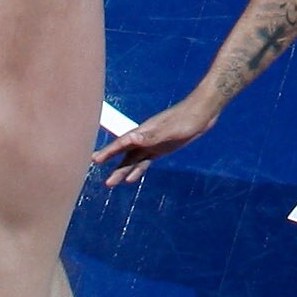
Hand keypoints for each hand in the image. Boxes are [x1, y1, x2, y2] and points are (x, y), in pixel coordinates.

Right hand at [91, 93, 218, 185]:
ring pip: (133, 159)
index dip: (108, 152)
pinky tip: (132, 179)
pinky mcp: (161, 148)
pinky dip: (137, 170)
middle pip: (124, 154)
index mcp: (144, 131)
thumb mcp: (170, 130)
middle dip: (112, 165)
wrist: (202, 113)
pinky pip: (144, 161)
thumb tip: (131, 139)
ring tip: (109, 183)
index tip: (94, 159)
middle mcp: (145, 137)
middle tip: (101, 179)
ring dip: (122, 170)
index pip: (122, 143)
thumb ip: (151, 136)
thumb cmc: (186, 119)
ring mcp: (152, 143)